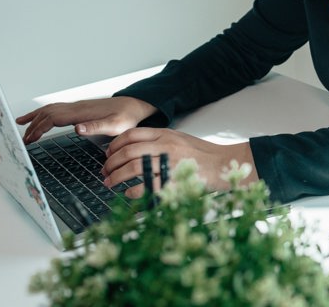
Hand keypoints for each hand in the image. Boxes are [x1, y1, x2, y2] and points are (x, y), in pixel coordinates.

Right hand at [15, 96, 156, 143]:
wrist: (134, 105)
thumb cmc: (126, 117)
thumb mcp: (115, 126)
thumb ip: (96, 127)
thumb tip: (76, 128)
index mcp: (83, 112)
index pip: (54, 118)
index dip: (39, 128)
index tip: (30, 139)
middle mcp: (77, 106)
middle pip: (48, 113)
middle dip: (33, 126)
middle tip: (23, 141)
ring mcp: (78, 106)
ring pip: (50, 109)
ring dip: (35, 118)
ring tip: (22, 128)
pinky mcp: (80, 108)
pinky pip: (57, 109)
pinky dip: (44, 113)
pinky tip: (39, 117)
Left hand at [101, 127, 257, 196]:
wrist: (223, 163)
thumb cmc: (203, 153)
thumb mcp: (180, 139)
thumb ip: (160, 140)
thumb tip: (135, 148)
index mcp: (166, 133)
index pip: (132, 134)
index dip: (115, 144)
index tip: (108, 153)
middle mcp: (166, 145)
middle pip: (128, 151)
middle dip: (111, 162)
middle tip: (105, 171)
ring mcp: (169, 163)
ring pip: (133, 167)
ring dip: (117, 176)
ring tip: (110, 183)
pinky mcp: (174, 180)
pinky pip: (147, 186)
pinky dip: (133, 191)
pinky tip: (128, 194)